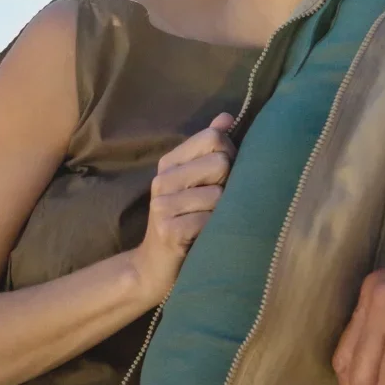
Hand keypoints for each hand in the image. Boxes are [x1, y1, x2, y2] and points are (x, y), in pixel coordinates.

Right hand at [129, 114, 234, 302]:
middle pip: (220, 162)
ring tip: (211, 223)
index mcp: (169, 163)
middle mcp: (162, 180)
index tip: (224, 175)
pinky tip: (205, 237)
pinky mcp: (169, 231)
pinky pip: (210, 220)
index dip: (230, 153)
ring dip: (224, 213)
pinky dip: (215, 230)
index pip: (213, 137)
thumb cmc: (184, 222)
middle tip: (218, 204)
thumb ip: (209, 148)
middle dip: (229, 184)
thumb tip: (226, 117)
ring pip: (219, 195)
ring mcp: (162, 205)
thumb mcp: (195, 183)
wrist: (154, 267)